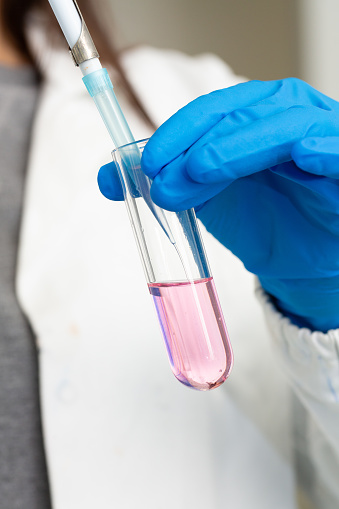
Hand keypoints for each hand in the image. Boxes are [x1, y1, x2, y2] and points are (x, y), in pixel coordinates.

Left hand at [98, 78, 338, 331]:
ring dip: (237, 146)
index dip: (178, 131)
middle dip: (199, 144)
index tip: (147, 164)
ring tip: (201, 171)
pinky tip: (302, 153)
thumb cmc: (260, 222)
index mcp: (253, 119)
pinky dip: (321, 147)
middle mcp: (287, 118)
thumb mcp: (204, 199)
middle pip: (243, 114)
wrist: (299, 262)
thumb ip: (164, 181)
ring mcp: (320, 136)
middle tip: (164, 179)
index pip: (214, 110)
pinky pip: (336, 148)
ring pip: (283, 126)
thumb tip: (108, 178)